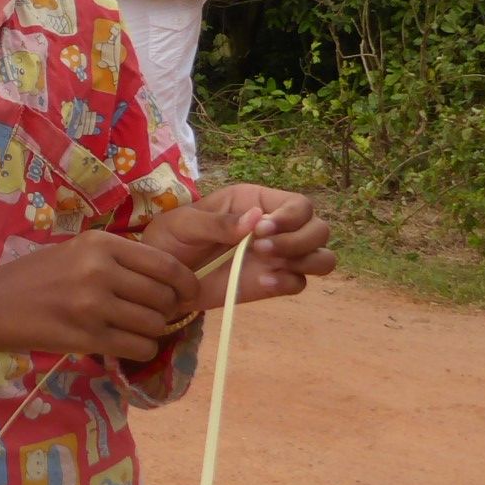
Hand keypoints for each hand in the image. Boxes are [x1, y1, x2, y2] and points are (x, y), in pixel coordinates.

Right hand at [0, 229, 200, 363]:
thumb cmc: (36, 275)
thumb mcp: (78, 251)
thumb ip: (118, 258)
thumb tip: (165, 276)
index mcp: (102, 244)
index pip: (165, 264)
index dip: (186, 282)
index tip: (189, 293)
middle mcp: (101, 271)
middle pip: (163, 296)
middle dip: (168, 309)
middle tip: (157, 314)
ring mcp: (95, 306)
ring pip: (154, 324)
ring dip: (154, 331)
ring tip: (137, 329)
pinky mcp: (88, 338)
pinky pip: (138, 348)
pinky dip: (142, 350)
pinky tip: (129, 345)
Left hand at [142, 184, 334, 308]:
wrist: (162, 278)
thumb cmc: (171, 240)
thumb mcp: (185, 224)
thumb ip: (218, 222)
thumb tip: (255, 219)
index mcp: (257, 202)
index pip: (298, 204)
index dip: (290, 217)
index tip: (261, 230)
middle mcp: (275, 227)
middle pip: (319, 229)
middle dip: (299, 240)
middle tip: (260, 249)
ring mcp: (277, 257)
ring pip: (321, 257)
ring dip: (306, 261)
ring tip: (270, 266)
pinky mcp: (272, 282)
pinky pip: (300, 283)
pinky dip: (289, 283)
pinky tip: (263, 283)